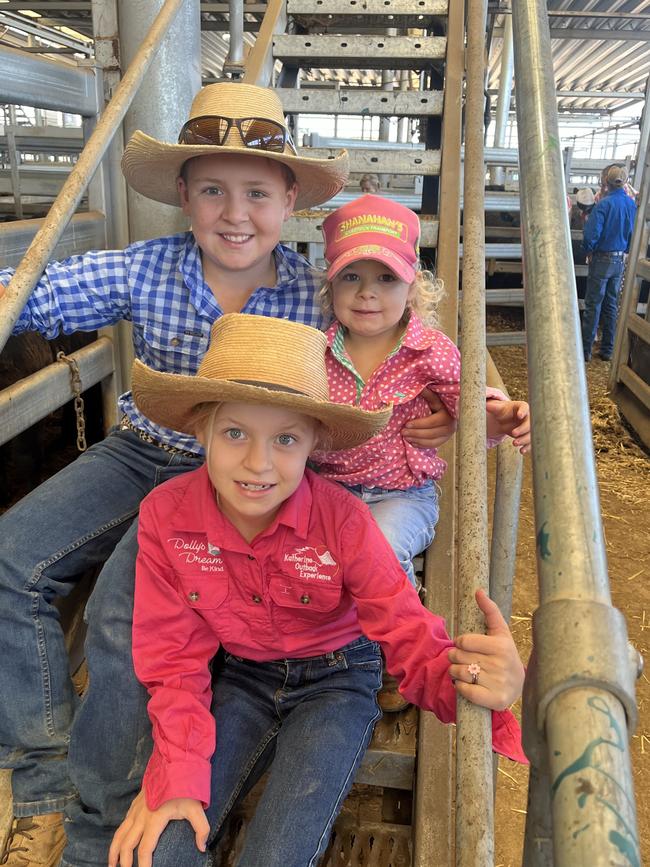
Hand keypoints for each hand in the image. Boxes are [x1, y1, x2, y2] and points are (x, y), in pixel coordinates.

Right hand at [108, 790, 208, 866]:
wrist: (174, 761)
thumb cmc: (185, 785)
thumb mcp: (197, 807)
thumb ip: (201, 829)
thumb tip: (202, 847)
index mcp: (154, 820)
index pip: (145, 849)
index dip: (143, 865)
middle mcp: (141, 816)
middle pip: (127, 845)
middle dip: (124, 863)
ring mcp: (136, 809)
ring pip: (119, 834)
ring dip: (114, 852)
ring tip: (112, 865)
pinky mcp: (135, 803)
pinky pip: (122, 824)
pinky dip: (117, 837)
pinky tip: (118, 844)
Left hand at [402, 389, 456, 448]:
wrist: (452, 414)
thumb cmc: (442, 405)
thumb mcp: (436, 400)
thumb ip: (428, 395)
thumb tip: (419, 387)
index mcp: (447, 416)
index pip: (431, 422)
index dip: (419, 424)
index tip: (407, 424)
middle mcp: (450, 427)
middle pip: (430, 433)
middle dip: (415, 433)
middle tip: (403, 432)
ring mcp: (448, 436)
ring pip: (431, 441)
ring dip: (417, 440)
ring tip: (406, 437)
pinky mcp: (445, 441)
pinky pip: (433, 446)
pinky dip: (422, 445)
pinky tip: (413, 443)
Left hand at [447, 589, 524, 710]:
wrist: (518, 685)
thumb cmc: (504, 654)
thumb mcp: (500, 632)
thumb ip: (489, 611)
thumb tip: (478, 590)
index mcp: (501, 645)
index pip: (463, 641)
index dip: (460, 643)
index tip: (466, 646)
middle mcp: (501, 664)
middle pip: (458, 657)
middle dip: (455, 658)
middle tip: (463, 660)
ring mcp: (498, 683)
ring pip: (458, 673)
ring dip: (455, 673)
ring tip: (465, 671)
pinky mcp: (495, 700)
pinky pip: (465, 691)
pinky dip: (460, 688)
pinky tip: (468, 684)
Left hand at [486, 399, 530, 453]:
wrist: (504, 420)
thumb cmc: (502, 411)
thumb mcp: (497, 408)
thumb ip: (493, 407)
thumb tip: (485, 405)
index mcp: (522, 407)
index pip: (525, 407)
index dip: (523, 411)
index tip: (519, 415)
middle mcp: (528, 416)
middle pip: (529, 423)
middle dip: (522, 429)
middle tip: (513, 433)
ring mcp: (529, 427)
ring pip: (531, 434)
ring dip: (524, 439)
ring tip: (514, 443)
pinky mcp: (528, 436)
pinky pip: (531, 442)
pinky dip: (527, 447)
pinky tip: (521, 451)